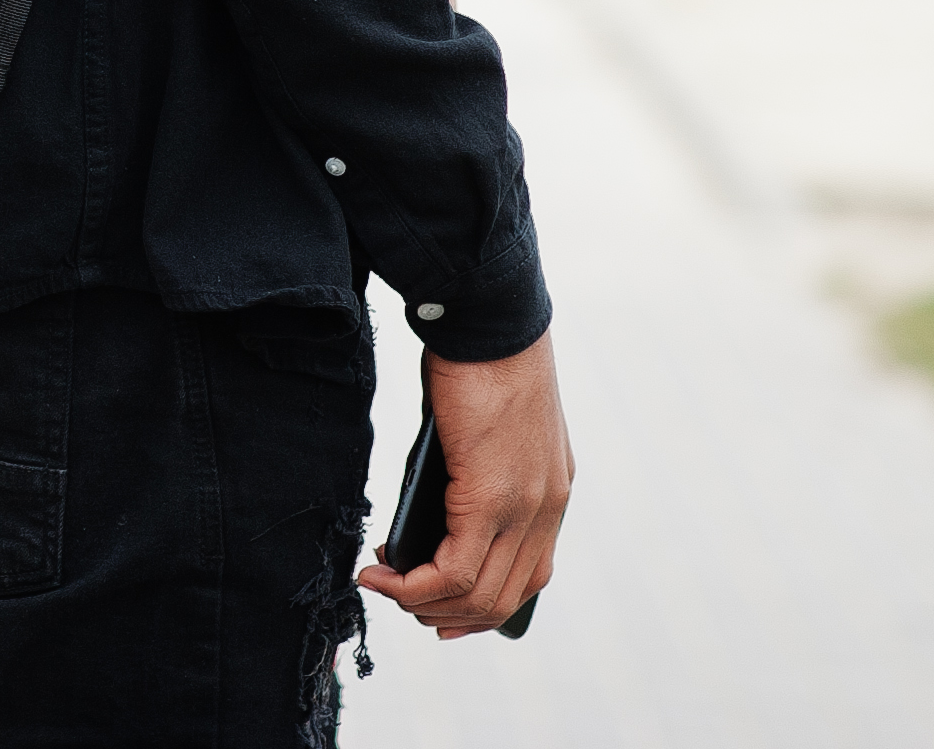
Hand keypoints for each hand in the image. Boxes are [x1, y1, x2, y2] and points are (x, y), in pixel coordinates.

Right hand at [357, 331, 570, 637]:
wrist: (490, 321)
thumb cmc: (478, 361)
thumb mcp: (485, 431)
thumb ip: (471, 476)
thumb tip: (428, 517)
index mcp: (551, 492)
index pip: (528, 577)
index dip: (482, 607)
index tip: (439, 612)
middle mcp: (547, 508)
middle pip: (502, 598)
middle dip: (445, 613)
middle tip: (401, 600)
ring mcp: (525, 507)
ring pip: (478, 593)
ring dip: (423, 603)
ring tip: (383, 585)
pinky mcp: (491, 496)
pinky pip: (455, 570)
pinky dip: (414, 584)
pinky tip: (382, 573)